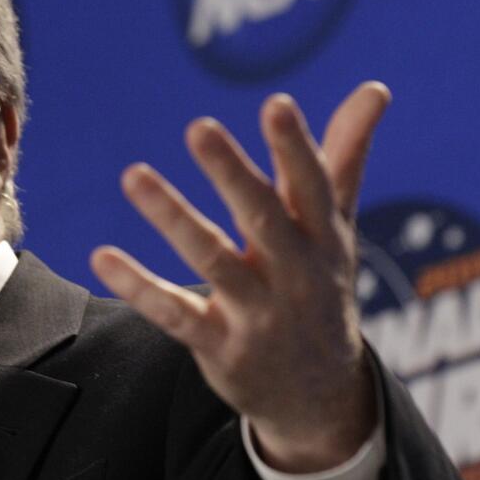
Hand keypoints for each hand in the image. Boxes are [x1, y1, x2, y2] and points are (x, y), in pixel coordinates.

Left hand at [89, 82, 389, 472]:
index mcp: (323, 237)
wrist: (320, 394)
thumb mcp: (335, 225)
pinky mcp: (220, 346)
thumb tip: (376, 86)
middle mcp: (295, 273)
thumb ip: (345, 155)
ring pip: (212, 260)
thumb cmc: (320, 285)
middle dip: (232, 174)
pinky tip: (102, 256)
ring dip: (173, 217)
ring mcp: (258, 313)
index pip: (313, 186)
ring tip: (133, 175)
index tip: (277, 104)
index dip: (297, 147)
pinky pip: (175, 314)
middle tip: (199, 127)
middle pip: (262, 218)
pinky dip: (139, 287)